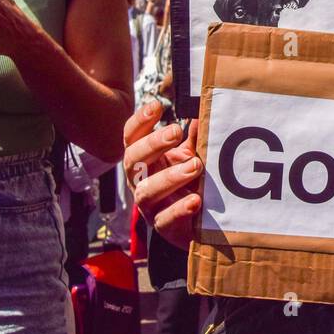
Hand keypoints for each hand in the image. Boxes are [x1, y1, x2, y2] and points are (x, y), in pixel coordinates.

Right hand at [124, 100, 200, 250]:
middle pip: (133, 160)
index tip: (156, 106)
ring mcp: (149, 205)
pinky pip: (165, 220)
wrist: (195, 223)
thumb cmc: (188, 182)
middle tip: (175, 131)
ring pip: (146, 191)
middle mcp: (140, 181)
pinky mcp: (163, 227)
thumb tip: (200, 114)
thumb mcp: (190, 156)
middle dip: (152, 144)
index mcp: (144, 159)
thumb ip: (193, 138)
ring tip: (195, 166)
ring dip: (170, 176)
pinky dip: (179, 209)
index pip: (132, 137)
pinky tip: (195, 200)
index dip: (140, 120)